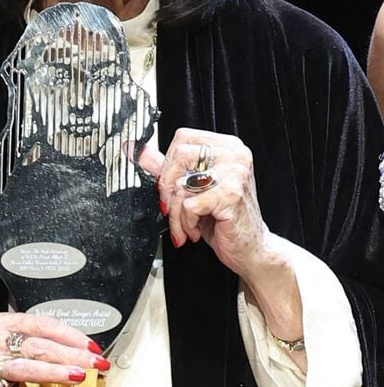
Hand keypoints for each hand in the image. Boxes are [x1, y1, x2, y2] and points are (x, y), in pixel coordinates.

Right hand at [0, 312, 107, 386]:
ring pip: (25, 368)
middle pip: (38, 346)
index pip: (41, 324)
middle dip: (71, 355)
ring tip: (77, 377)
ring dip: (54, 373)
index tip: (90, 346)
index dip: (69, 335)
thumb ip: (23, 334)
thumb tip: (64, 341)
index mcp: (0, 323)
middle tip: (95, 363)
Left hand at [138, 128, 269, 282]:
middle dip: (167, 189)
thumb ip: (166, 166)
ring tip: (186, 225)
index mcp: (226, 146)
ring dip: (176, 213)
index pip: (182, 138)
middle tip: (170, 208)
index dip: (167, 163)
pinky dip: (186, 222)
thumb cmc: (223, 218)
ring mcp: (235, 173)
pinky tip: (196, 230)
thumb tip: (136, 149)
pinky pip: (189, 205)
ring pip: (182, 184)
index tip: (168, 185)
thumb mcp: (192, 188)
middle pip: (179, 157)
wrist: (249, 248)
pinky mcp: (231, 195)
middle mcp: (234, 155)